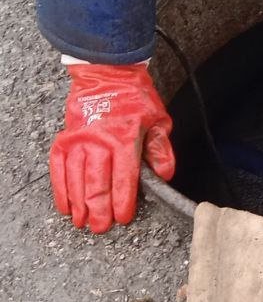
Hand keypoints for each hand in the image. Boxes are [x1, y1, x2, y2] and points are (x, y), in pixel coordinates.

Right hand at [50, 62, 175, 233]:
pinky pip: (59, 168)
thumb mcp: (159, 120)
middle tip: (102, 227)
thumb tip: (164, 175)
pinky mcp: (64, 138)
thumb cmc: (137, 98)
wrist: (108, 73)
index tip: (123, 217)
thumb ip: (160, 149)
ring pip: (75, 179)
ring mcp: (78, 140)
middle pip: (97, 183)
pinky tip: (64, 205)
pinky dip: (60, 188)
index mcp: (125, 139)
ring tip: (82, 222)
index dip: (123, 201)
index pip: (124, 177)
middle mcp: (99, 142)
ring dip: (78, 204)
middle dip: (99, 209)